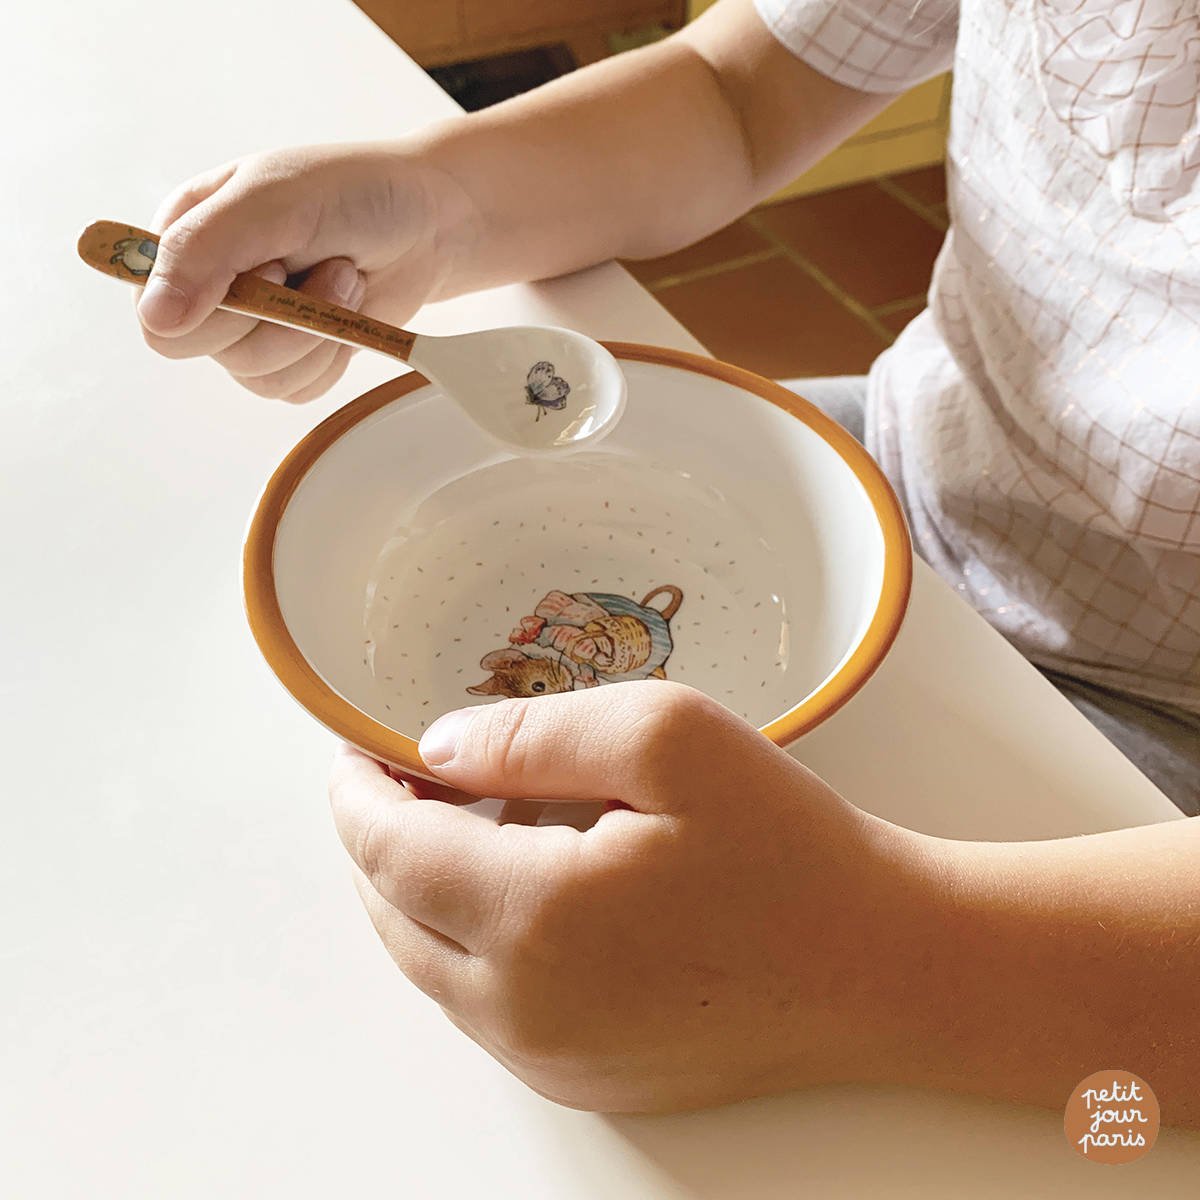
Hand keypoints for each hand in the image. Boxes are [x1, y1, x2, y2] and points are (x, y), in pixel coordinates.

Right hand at [135, 141, 472, 401]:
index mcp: (184, 237)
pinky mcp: (292, 360)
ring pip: (256, 375)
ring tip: (341, 277)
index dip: (210, 305)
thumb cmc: (352, 194)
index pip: (153, 311)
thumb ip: (205, 250)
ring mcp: (249, 328)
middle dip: (275, 314)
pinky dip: (331, 356)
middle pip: (202, 350)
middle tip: (313, 265)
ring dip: (313, 331)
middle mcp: (207, 287)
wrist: (427, 223)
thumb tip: (155, 318)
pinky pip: (296, 389)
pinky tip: (347, 312)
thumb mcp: (273, 201)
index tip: (270, 266)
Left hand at [328, 682, 936, 1112]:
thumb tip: (436, 752)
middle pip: (393, 916)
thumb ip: (533, 737)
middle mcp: (523, 1009)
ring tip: (456, 824)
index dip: (358, 795)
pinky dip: (470, 942)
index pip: (389, 852)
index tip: (355, 751)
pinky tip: (518, 892)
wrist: (882, 966)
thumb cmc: (788, 848)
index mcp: (534, 919)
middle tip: (402, 780)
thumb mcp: (666, 739)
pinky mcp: (585, 1078)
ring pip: (431, 967)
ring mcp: (551, 1057)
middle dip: (379, 842)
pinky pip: (484, 1007)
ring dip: (421, 893)